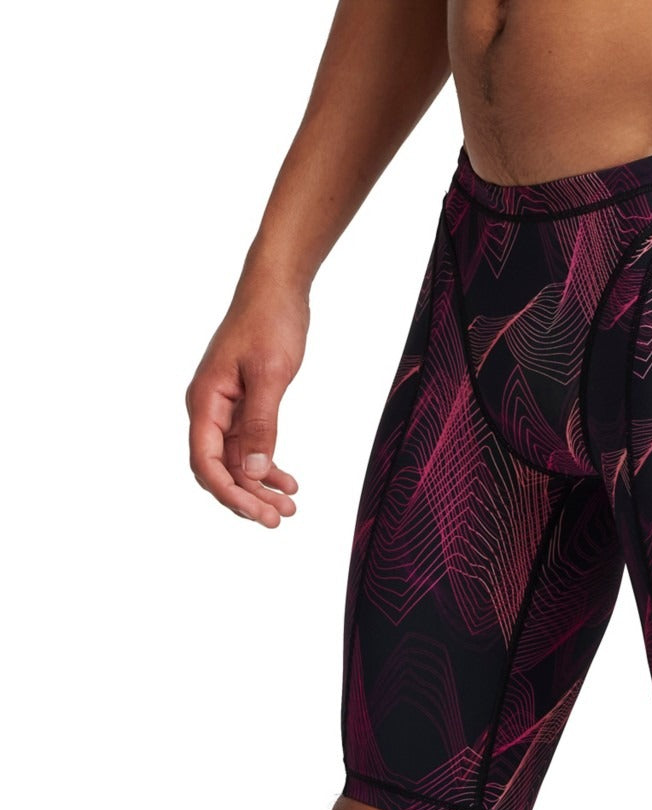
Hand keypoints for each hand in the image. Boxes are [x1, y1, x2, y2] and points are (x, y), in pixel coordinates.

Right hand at [186, 279, 309, 526]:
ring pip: (238, 459)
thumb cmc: (270, 323)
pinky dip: (267, 464)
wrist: (277, 289)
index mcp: (205, 402)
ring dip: (260, 485)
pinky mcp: (244, 401)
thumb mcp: (271, 375)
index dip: (230, 493)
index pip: (207, 462)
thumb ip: (261, 424)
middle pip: (220, 468)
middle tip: (280, 519)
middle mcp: (209, 408)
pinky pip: (250, 443)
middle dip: (247, 497)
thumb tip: (254, 470)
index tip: (258, 514)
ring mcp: (226, 406)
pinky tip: (288, 482)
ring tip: (289, 508)